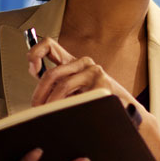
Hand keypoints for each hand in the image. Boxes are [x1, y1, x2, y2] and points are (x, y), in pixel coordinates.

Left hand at [27, 37, 141, 111]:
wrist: (126, 111)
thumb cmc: (97, 101)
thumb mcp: (75, 91)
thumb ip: (58, 87)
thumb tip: (37, 96)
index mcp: (73, 63)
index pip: (49, 46)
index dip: (35, 53)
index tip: (33, 70)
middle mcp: (83, 63)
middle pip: (52, 73)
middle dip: (40, 93)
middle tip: (36, 107)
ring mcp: (94, 72)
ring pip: (64, 85)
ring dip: (52, 102)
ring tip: (49, 114)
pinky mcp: (102, 84)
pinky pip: (78, 97)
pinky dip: (69, 108)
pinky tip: (71, 113)